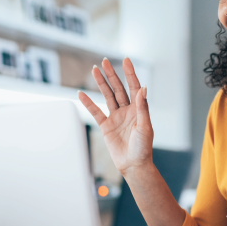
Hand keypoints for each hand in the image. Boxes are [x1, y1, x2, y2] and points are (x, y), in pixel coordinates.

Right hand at [78, 58, 152, 173]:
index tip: (126, 60)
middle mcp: (127, 111)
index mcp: (138, 109)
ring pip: (107, 96)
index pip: (134, 87)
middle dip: (112, 75)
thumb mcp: (145, 127)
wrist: (133, 165)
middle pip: (118, 88)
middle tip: (105, 61)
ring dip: (101, 83)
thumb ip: (142, 107)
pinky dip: (88, 103)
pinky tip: (81, 94)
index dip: (130, 73)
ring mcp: (116, 117)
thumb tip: (143, 88)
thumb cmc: (143, 148)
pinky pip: (96, 112)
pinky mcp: (106, 126)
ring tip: (94, 70)